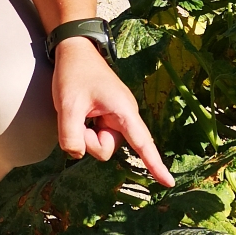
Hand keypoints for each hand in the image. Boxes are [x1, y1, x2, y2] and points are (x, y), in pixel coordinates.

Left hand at [52, 37, 173, 187]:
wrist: (75, 50)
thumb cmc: (74, 74)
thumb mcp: (67, 105)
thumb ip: (70, 135)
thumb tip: (77, 154)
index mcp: (123, 111)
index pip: (142, 143)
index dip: (155, 165)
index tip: (169, 184)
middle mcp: (125, 116)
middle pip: (108, 148)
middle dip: (89, 141)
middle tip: (76, 117)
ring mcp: (116, 117)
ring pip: (101, 144)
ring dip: (85, 135)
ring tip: (78, 111)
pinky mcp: (108, 117)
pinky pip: (98, 135)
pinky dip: (85, 130)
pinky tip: (81, 113)